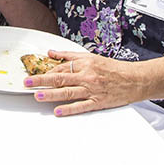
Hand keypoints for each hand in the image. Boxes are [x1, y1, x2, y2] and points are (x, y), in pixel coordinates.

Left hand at [23, 50, 141, 115]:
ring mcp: (92, 90)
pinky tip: (58, 111)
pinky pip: (81, 106)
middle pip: (60, 78)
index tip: (32, 74)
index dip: (45, 71)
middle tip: (27, 82)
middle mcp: (87, 76)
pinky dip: (69, 109)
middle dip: (41, 80)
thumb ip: (69, 56)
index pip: (60, 67)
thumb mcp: (91, 57)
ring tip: (38, 95)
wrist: (136, 79)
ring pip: (68, 92)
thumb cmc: (113, 68)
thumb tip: (51, 53)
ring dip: (51, 94)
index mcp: (84, 64)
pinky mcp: (98, 102)